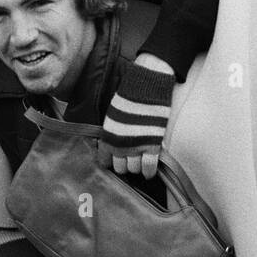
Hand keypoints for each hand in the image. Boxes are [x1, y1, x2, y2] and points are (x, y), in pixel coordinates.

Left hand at [99, 57, 174, 178]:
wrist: (146, 84)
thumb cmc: (130, 95)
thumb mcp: (114, 112)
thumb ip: (112, 130)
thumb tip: (112, 140)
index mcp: (108, 135)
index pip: (104, 159)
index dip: (111, 161)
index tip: (116, 160)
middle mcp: (119, 143)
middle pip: (120, 167)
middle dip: (125, 165)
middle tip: (131, 160)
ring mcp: (136, 145)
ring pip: (134, 169)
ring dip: (138, 168)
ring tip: (141, 162)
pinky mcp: (152, 144)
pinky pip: (149, 167)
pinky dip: (149, 172)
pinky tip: (150, 172)